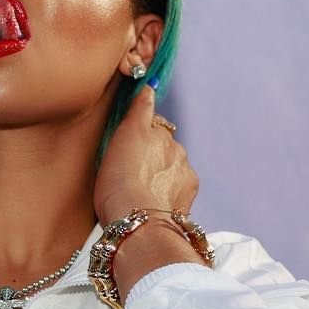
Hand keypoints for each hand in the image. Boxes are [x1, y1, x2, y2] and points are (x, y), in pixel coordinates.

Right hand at [94, 84, 198, 224]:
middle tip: (128, 173)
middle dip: (151, 158)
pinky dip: (165, 197)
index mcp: (161, 135)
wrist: (137, 222)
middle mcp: (179, 152)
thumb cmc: (121, 180)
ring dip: (159, 178)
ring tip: (138, 193)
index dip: (139, 136)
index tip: (126, 149)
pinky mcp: (187, 202)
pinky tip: (149, 205)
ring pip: (171, 172)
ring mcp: (185, 177)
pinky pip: (176, 194)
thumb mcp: (125, 135)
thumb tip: (149, 86)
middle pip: (164, 150)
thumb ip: (140, 109)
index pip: (153, 127)